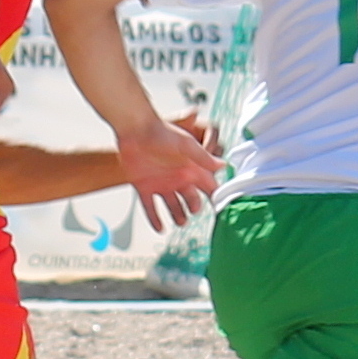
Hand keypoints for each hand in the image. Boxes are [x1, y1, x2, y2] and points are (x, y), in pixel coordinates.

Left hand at [116, 114, 222, 230]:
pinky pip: (150, 207)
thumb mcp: (186, 145)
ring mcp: (161, 183)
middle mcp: (178, 177)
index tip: (221, 207)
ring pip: (173, 205)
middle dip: (194, 207)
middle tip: (194, 211)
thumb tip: (224, 166)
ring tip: (181, 223)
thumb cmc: (161, 132)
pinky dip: (155, 218)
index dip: (215, 195)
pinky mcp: (144, 187)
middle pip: (191, 198)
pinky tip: (160, 229)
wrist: (134, 129)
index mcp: (191, 168)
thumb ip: (203, 157)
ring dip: (177, 215)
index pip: (208, 185)